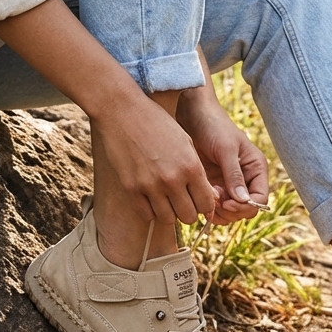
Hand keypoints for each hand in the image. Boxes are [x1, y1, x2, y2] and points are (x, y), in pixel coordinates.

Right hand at [89, 90, 217, 226]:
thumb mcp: (185, 142)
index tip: (200, 200)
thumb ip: (197, 171)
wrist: (123, 111)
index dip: (206, 205)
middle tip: (184, 201)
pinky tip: (151, 197)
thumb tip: (208, 198)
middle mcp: (172, 179)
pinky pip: (146, 215)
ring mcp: (150, 186)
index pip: (207, 204)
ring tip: (167, 199)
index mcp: (190, 166)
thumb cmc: (158, 123)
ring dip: (170, 212)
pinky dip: (151, 210)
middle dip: (189, 211)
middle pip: (189, 216)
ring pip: (168, 219)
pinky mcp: (131, 188)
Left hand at [176, 90, 269, 223]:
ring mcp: (228, 183)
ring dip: (218, 210)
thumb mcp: (226, 149)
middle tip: (213, 200)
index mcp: (255, 168)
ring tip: (206, 196)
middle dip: (230, 210)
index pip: (260, 199)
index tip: (227, 204)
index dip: (245, 207)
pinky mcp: (212, 185)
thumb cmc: (213, 126)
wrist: (192, 114)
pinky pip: (214, 206)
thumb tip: (244, 201)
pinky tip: (199, 196)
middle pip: (245, 209)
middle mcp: (245, 179)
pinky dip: (208, 207)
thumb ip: (234, 174)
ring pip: (229, 211)